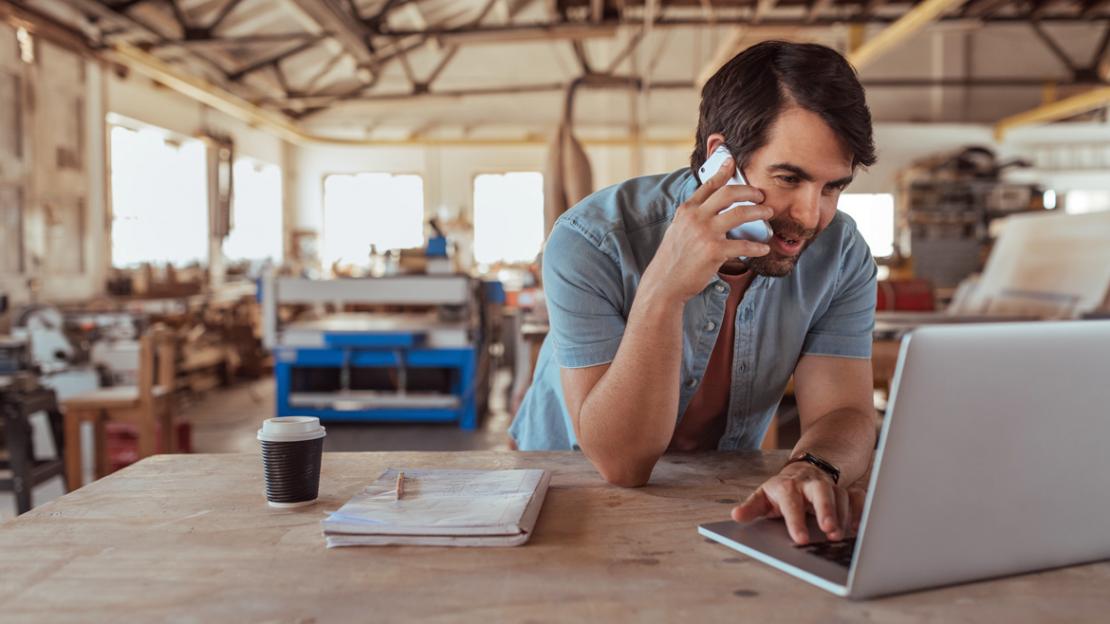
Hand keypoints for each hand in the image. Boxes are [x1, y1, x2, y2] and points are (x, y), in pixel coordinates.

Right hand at [641, 157, 771, 303]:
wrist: (665, 283)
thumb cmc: (673, 259)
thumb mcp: (678, 230)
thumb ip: (693, 217)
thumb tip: (710, 209)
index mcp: (687, 210)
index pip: (708, 185)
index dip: (722, 171)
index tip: (732, 162)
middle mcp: (696, 217)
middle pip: (729, 193)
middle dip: (750, 191)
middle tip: (761, 195)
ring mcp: (705, 233)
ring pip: (740, 213)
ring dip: (759, 212)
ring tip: (768, 213)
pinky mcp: (714, 251)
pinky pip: (743, 245)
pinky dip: (757, 246)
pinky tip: (764, 247)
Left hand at [730, 462, 867, 544]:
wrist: (804, 471)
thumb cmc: (782, 491)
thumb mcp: (763, 497)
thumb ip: (751, 508)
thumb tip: (736, 515)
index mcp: (788, 486)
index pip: (791, 501)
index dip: (795, 520)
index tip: (800, 540)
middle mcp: (810, 484)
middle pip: (820, 491)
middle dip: (826, 509)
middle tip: (828, 530)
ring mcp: (830, 486)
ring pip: (841, 495)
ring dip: (843, 515)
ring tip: (840, 536)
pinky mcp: (846, 490)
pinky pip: (858, 497)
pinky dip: (860, 511)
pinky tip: (857, 528)